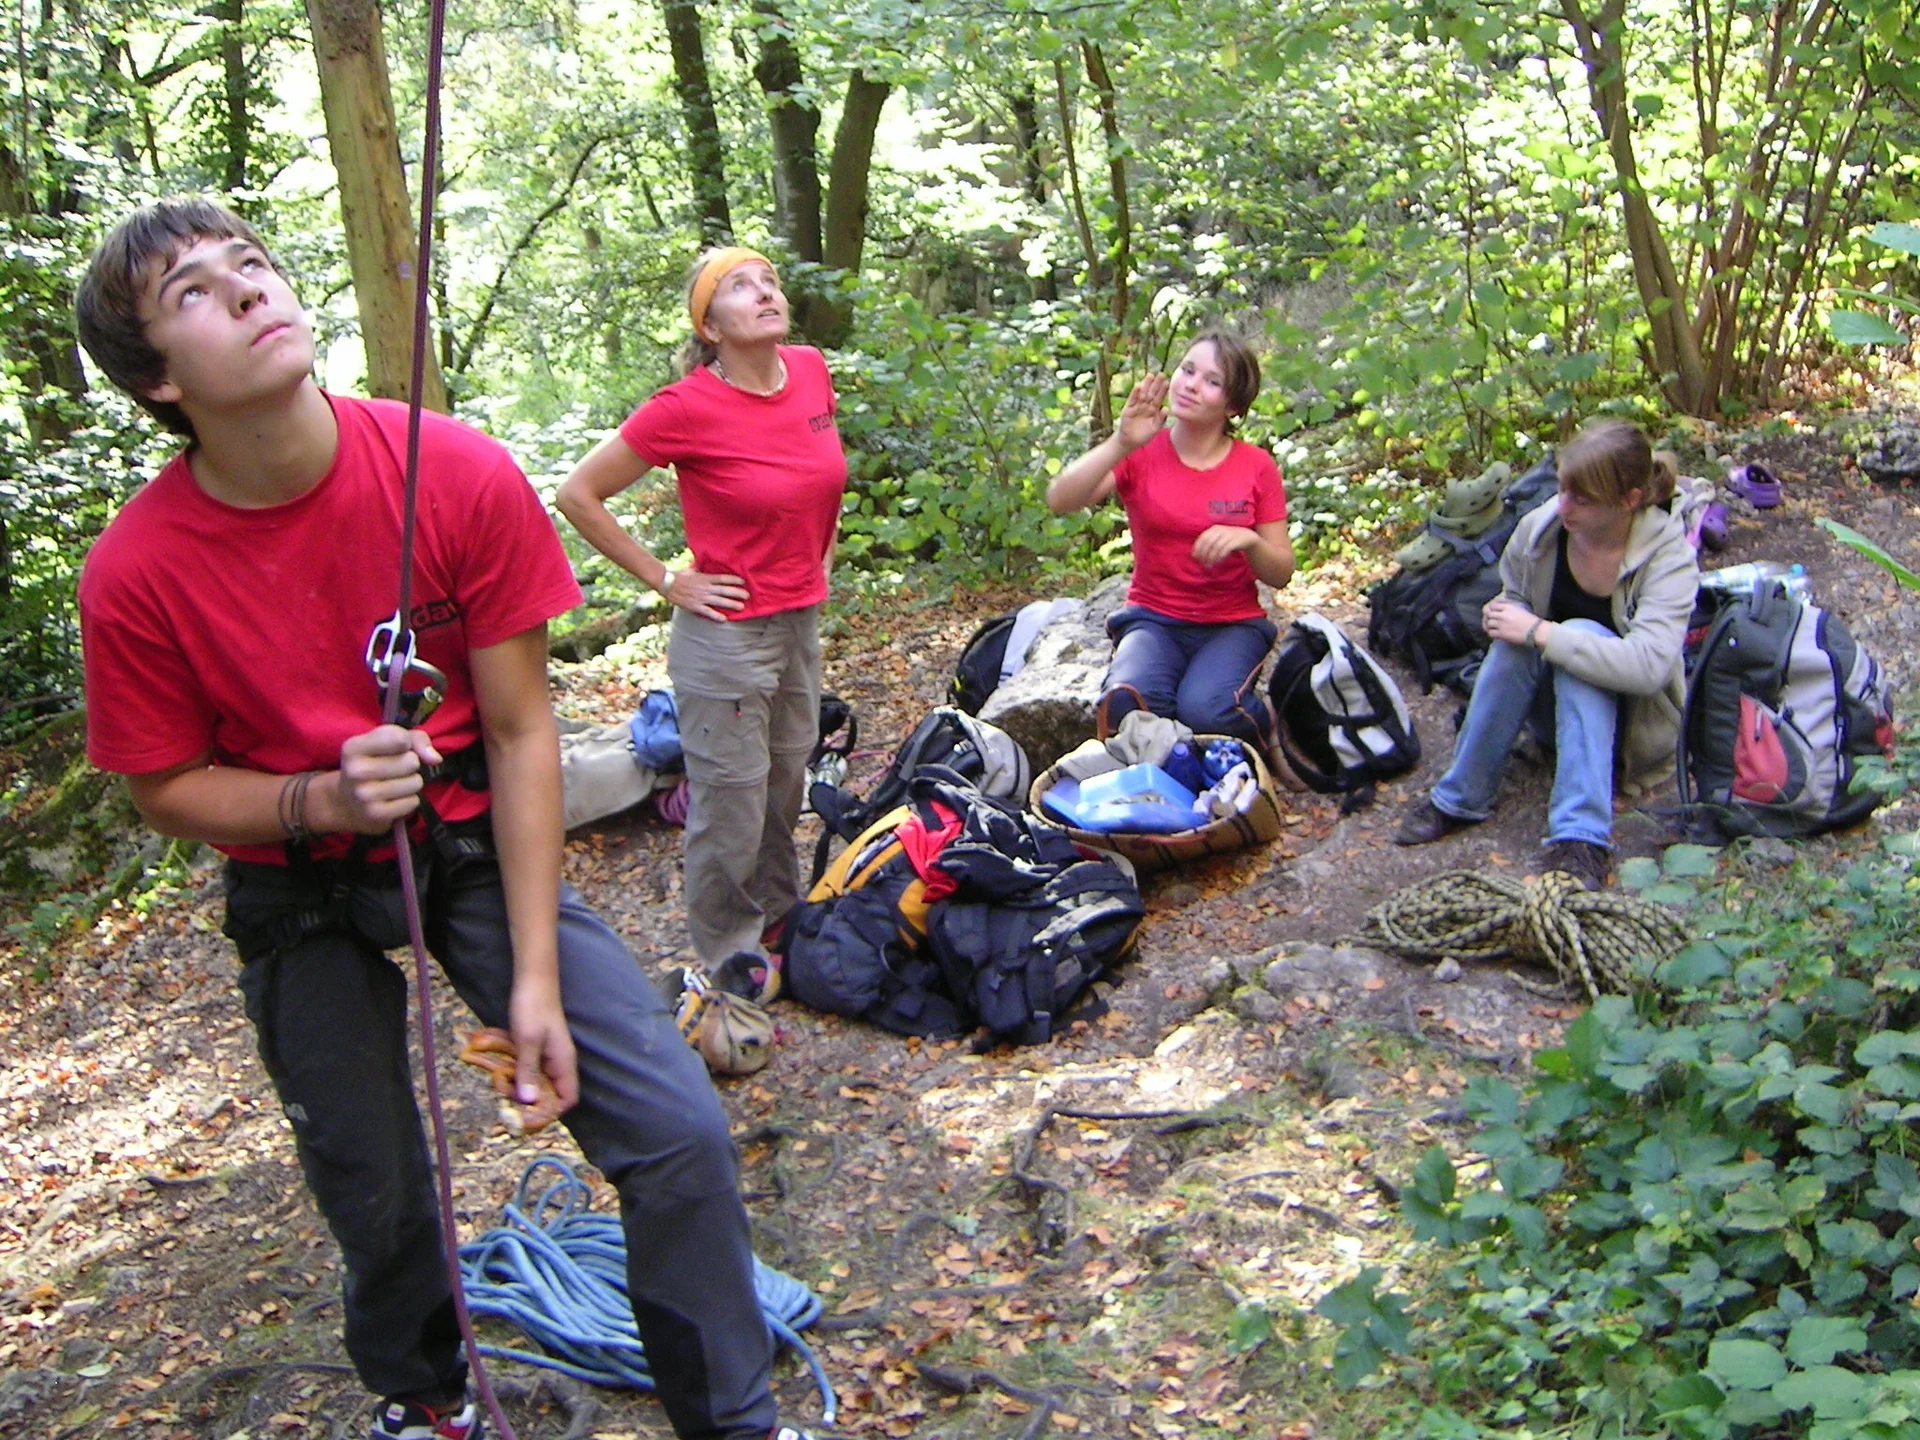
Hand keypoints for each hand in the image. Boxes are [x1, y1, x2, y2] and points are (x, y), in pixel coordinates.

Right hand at [336, 725, 441, 832]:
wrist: (347, 803)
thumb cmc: (373, 764)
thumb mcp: (386, 742)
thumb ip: (415, 739)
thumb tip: (435, 758)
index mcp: (354, 747)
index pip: (400, 738)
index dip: (407, 743)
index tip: (397, 748)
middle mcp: (356, 770)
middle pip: (412, 761)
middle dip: (410, 765)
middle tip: (394, 770)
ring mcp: (365, 794)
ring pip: (416, 782)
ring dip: (411, 783)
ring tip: (394, 784)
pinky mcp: (376, 814)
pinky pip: (413, 802)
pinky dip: (409, 800)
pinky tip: (394, 799)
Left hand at [508, 980, 579, 1115]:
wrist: (532, 981)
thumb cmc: (533, 1008)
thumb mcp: (527, 1041)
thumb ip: (528, 1071)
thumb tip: (528, 1102)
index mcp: (563, 1062)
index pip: (567, 1099)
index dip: (550, 1111)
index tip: (527, 1115)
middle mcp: (558, 1063)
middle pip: (550, 1095)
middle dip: (529, 1101)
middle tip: (507, 1098)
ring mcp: (547, 1057)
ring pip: (536, 1084)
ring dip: (519, 1087)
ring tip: (501, 1083)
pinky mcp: (536, 1050)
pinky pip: (528, 1071)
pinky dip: (516, 1075)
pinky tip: (501, 1071)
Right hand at [669, 569, 748, 621]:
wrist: (666, 583)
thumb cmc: (679, 576)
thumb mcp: (692, 570)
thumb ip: (701, 569)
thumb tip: (706, 563)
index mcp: (705, 578)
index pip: (722, 578)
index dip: (733, 580)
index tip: (743, 581)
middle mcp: (705, 588)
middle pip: (724, 590)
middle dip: (737, 593)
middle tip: (748, 595)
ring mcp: (701, 597)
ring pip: (719, 601)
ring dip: (731, 604)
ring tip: (741, 607)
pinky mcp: (695, 606)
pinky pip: (707, 612)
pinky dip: (716, 616)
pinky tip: (724, 619)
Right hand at [1115, 374, 1168, 452]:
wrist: (1130, 442)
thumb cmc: (1144, 435)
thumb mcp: (1155, 428)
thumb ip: (1161, 419)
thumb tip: (1166, 408)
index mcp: (1153, 409)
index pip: (1159, 397)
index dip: (1163, 390)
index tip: (1168, 381)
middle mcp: (1145, 405)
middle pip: (1151, 392)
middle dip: (1156, 383)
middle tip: (1161, 374)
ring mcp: (1137, 406)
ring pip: (1142, 394)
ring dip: (1146, 385)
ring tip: (1150, 375)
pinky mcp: (1128, 409)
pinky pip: (1132, 400)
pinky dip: (1135, 393)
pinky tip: (1138, 386)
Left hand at [1191, 524, 1258, 566]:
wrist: (1247, 536)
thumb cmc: (1229, 540)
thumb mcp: (1218, 538)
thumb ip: (1208, 544)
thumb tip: (1194, 555)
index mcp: (1214, 529)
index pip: (1203, 538)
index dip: (1198, 548)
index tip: (1195, 557)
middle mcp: (1221, 530)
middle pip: (1209, 542)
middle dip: (1204, 554)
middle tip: (1202, 563)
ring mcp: (1229, 535)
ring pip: (1216, 547)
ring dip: (1211, 557)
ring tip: (1209, 566)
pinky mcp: (1236, 540)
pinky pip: (1225, 549)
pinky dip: (1220, 556)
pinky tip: (1217, 562)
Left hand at [1482, 596, 1545, 646]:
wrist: (1535, 631)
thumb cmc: (1531, 620)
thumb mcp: (1519, 609)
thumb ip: (1509, 608)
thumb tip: (1501, 610)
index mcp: (1508, 607)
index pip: (1493, 605)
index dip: (1491, 608)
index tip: (1491, 612)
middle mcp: (1503, 614)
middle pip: (1488, 614)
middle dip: (1488, 617)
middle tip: (1488, 621)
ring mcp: (1501, 624)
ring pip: (1488, 623)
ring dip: (1488, 626)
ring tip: (1490, 628)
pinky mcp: (1502, 634)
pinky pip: (1491, 633)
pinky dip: (1491, 633)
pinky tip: (1494, 634)